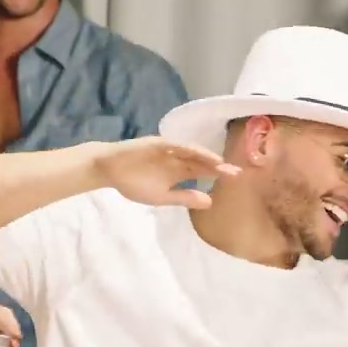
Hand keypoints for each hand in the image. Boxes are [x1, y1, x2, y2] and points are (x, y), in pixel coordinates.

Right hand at [94, 137, 240, 209]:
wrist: (108, 170)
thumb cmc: (134, 183)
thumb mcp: (162, 197)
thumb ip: (184, 198)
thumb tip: (210, 202)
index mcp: (180, 172)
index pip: (203, 172)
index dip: (219, 175)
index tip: (236, 181)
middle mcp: (178, 159)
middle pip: (203, 162)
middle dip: (219, 167)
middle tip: (238, 173)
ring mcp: (169, 150)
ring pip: (193, 153)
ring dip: (208, 158)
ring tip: (223, 165)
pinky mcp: (157, 144)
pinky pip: (177, 147)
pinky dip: (190, 150)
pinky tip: (201, 156)